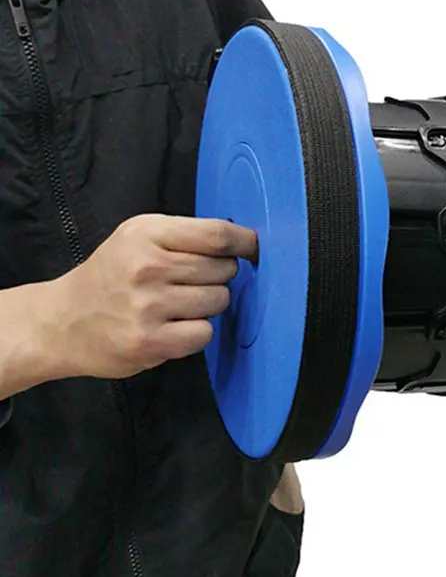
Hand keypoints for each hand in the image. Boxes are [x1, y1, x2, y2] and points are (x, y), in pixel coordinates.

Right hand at [50, 214, 257, 379]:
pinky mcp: (150, 342)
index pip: (217, 235)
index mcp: (145, 234)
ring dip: (209, 304)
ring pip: (218, 301)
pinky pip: (205, 333)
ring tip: (178, 304)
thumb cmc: (111, 276)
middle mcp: (146, 267)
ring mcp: (148, 306)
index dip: (245, 243)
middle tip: (191, 281)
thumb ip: (186, 236)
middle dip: (220, 275)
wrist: (61, 322)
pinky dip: (196, 332)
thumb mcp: (138, 238)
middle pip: (223, 269)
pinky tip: (173, 327)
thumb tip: (244, 243)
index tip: (253, 249)